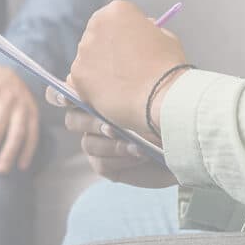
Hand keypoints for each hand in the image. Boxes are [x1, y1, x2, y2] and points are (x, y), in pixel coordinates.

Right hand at [46, 89, 175, 187]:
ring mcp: (99, 142)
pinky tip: (139, 153)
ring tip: (136, 142)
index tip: (67, 97)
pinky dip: (120, 158)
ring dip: (112, 143)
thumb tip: (88, 78)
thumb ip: (117, 80)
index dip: (58, 95)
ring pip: (87, 143)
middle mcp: (94, 117)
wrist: (186, 136)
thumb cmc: (166, 106)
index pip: (65, 91)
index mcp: (98, 92)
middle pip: (73, 119)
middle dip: (92, 121)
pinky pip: (100, 163)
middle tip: (113, 125)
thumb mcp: (144, 86)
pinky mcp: (107, 165)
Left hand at [67, 0, 189, 137]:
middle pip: (96, 35)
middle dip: (106, 49)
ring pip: (87, 58)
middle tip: (122, 67)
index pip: (112, 18)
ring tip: (119, 84)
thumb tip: (136, 32)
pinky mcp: (77, 75)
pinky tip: (107, 94)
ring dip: (98, 67)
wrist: (160, 96)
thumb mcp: (163, 35)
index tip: (129, 46)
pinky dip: (90, 87)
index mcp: (116, 10)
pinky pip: (79, 79)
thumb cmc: (167, 65)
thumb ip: (146, 29)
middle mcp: (95, 26)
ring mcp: (84, 51)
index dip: (121, 33)